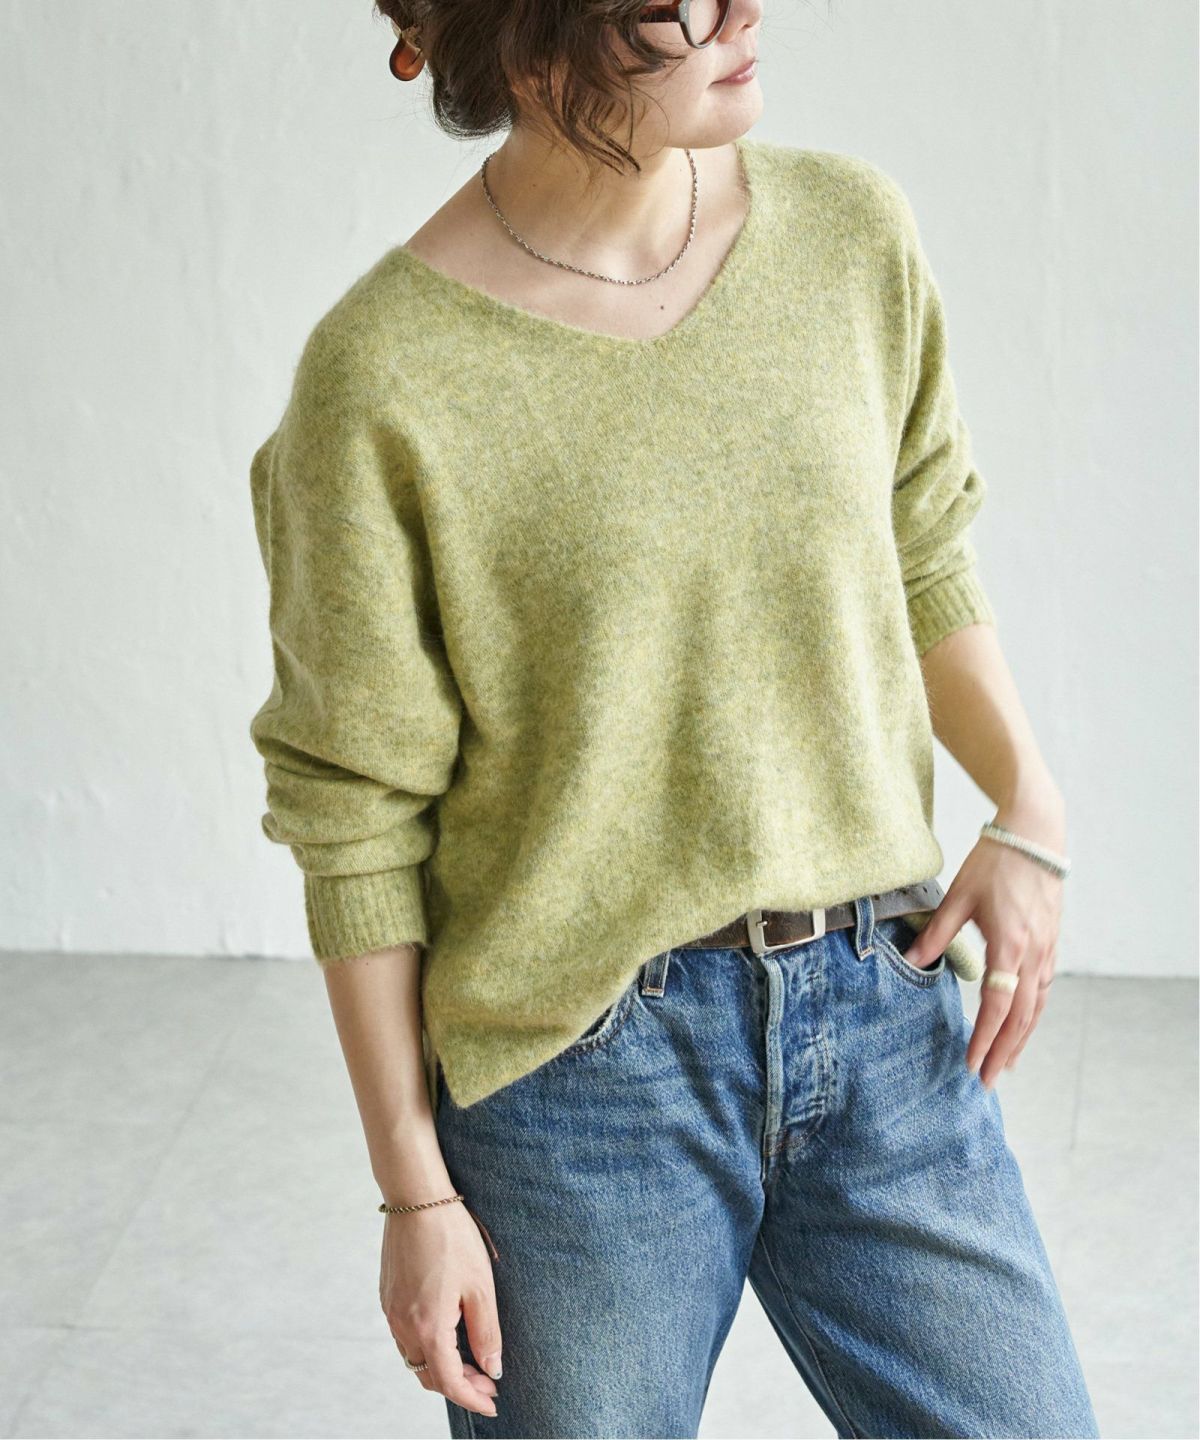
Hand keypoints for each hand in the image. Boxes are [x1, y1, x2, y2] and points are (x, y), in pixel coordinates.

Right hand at [379, 1198, 502, 1419]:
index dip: (472, 1398)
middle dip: (459, 1385)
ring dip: (441, 1367)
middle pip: (428, 1376)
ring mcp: (391, 1311)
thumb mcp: (480, 1286)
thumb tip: (492, 1371)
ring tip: (472, 1361)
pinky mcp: (387, 1296)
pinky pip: (405, 1337)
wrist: (416, 1198)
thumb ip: (486, 1333)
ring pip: (414, 1359)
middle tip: (487, 1382)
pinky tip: (447, 1334)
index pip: (449, 1382)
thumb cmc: (452, 1237)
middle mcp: (403, 1326)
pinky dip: (426, 1347)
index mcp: (428, 1327)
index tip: (492, 1404)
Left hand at [900, 792, 1065, 1087]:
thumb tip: (912, 961)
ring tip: (1005, 1063)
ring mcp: (1046, 951)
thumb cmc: (995, 862)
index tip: (972, 1065)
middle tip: (988, 1080)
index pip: (997, 1007)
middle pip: (1021, 1017)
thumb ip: (936, 933)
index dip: (984, 1039)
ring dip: (1021, 1038)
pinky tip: (1021, 1023)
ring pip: (1036, 1007)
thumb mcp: (959, 896)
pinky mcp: (1050, 943)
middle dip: (1004, 1051)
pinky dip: (1031, 1014)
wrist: (1036, 835)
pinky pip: (1043, 989)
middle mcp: (1033, 955)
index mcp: (1010, 946)